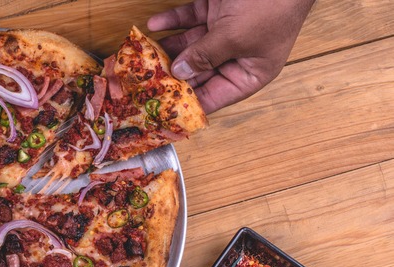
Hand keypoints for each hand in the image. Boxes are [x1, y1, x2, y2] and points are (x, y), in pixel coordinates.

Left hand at [148, 0, 313, 112]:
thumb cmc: (270, 5)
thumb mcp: (234, 38)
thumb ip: (204, 56)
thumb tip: (180, 72)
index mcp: (251, 71)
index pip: (217, 95)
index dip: (191, 103)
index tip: (165, 109)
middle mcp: (237, 54)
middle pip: (198, 71)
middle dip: (172, 74)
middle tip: (146, 82)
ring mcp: (225, 30)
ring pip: (189, 45)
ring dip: (167, 49)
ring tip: (143, 55)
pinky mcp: (216, 9)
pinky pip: (190, 19)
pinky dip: (172, 21)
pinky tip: (154, 25)